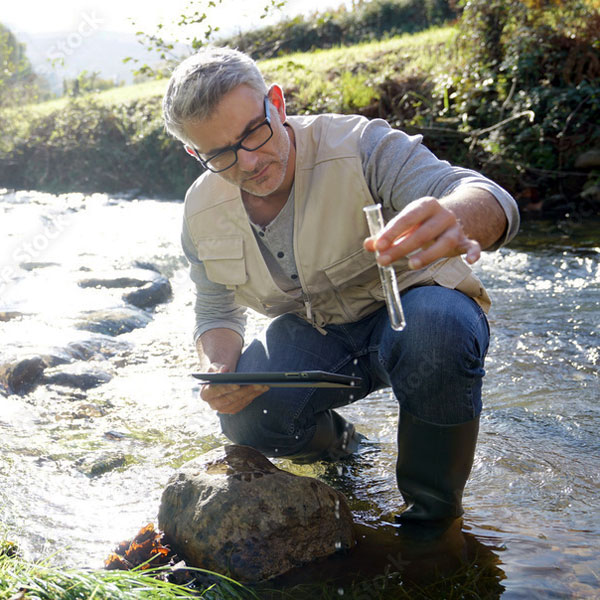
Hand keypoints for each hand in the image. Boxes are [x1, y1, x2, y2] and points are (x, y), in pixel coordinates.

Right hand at [199, 363, 268, 414]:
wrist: (220, 378)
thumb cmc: (217, 371)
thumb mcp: (215, 367)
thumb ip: (218, 368)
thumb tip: (225, 369)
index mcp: (205, 394)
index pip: (216, 392)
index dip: (226, 388)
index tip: (238, 384)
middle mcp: (213, 404)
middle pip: (230, 398)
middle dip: (245, 391)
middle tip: (257, 383)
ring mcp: (223, 409)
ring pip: (239, 402)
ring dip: (252, 394)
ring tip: (263, 385)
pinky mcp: (233, 409)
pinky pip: (244, 404)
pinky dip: (254, 396)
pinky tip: (262, 389)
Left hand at [363, 197, 480, 268]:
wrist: (449, 218)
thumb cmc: (420, 224)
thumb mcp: (404, 225)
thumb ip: (386, 235)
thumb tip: (368, 245)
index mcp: (425, 205)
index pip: (407, 218)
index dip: (391, 232)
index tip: (378, 246)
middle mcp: (443, 215)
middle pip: (422, 233)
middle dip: (401, 248)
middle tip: (383, 261)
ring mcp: (455, 228)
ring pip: (444, 243)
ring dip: (428, 255)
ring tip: (411, 265)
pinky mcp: (466, 241)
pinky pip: (473, 246)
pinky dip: (474, 252)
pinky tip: (471, 261)